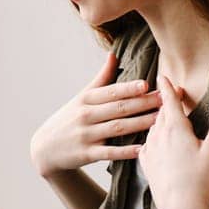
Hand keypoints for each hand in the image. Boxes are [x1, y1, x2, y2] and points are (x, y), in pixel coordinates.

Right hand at [29, 46, 163, 177]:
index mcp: (86, 99)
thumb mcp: (81, 97)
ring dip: (139, 124)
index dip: (128, 88)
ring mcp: (86, 135)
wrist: (45, 148)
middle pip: (118, 109)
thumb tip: (114, 54)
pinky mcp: (87, 154)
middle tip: (163, 100)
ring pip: (117, 128)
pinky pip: (109, 152)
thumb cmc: (68, 118)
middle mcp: (86, 115)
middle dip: (142, 104)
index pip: (111, 92)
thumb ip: (101, 78)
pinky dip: (126, 151)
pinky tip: (142, 149)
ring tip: (160, 120)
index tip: (146, 84)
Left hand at [139, 74, 208, 208]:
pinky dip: (151, 138)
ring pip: (152, 127)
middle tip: (172, 95)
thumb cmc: (202, 179)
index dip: (167, 86)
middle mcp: (158, 136)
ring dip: (158, 120)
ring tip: (163, 117)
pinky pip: (146, 144)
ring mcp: (150, 151)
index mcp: (176, 128)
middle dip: (165, 102)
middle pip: (160, 112)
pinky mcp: (146, 166)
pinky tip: (153, 142)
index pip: (168, 100)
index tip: (163, 76)